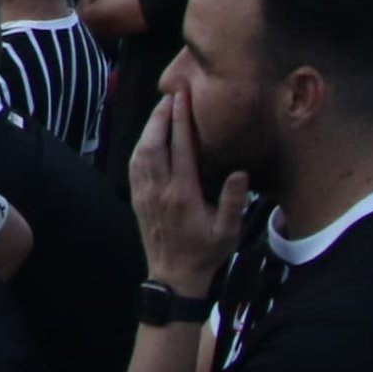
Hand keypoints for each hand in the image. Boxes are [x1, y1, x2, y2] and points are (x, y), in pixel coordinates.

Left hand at [124, 93, 250, 295]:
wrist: (174, 276)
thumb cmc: (206, 253)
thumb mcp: (228, 231)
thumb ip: (234, 202)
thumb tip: (238, 172)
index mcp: (183, 195)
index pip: (180, 149)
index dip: (181, 120)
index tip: (183, 98)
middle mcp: (159, 190)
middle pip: (153, 144)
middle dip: (160, 117)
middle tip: (170, 95)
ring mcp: (144, 193)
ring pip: (139, 152)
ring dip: (149, 128)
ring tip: (161, 110)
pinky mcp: (137, 198)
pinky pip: (134, 165)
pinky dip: (140, 145)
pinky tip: (148, 137)